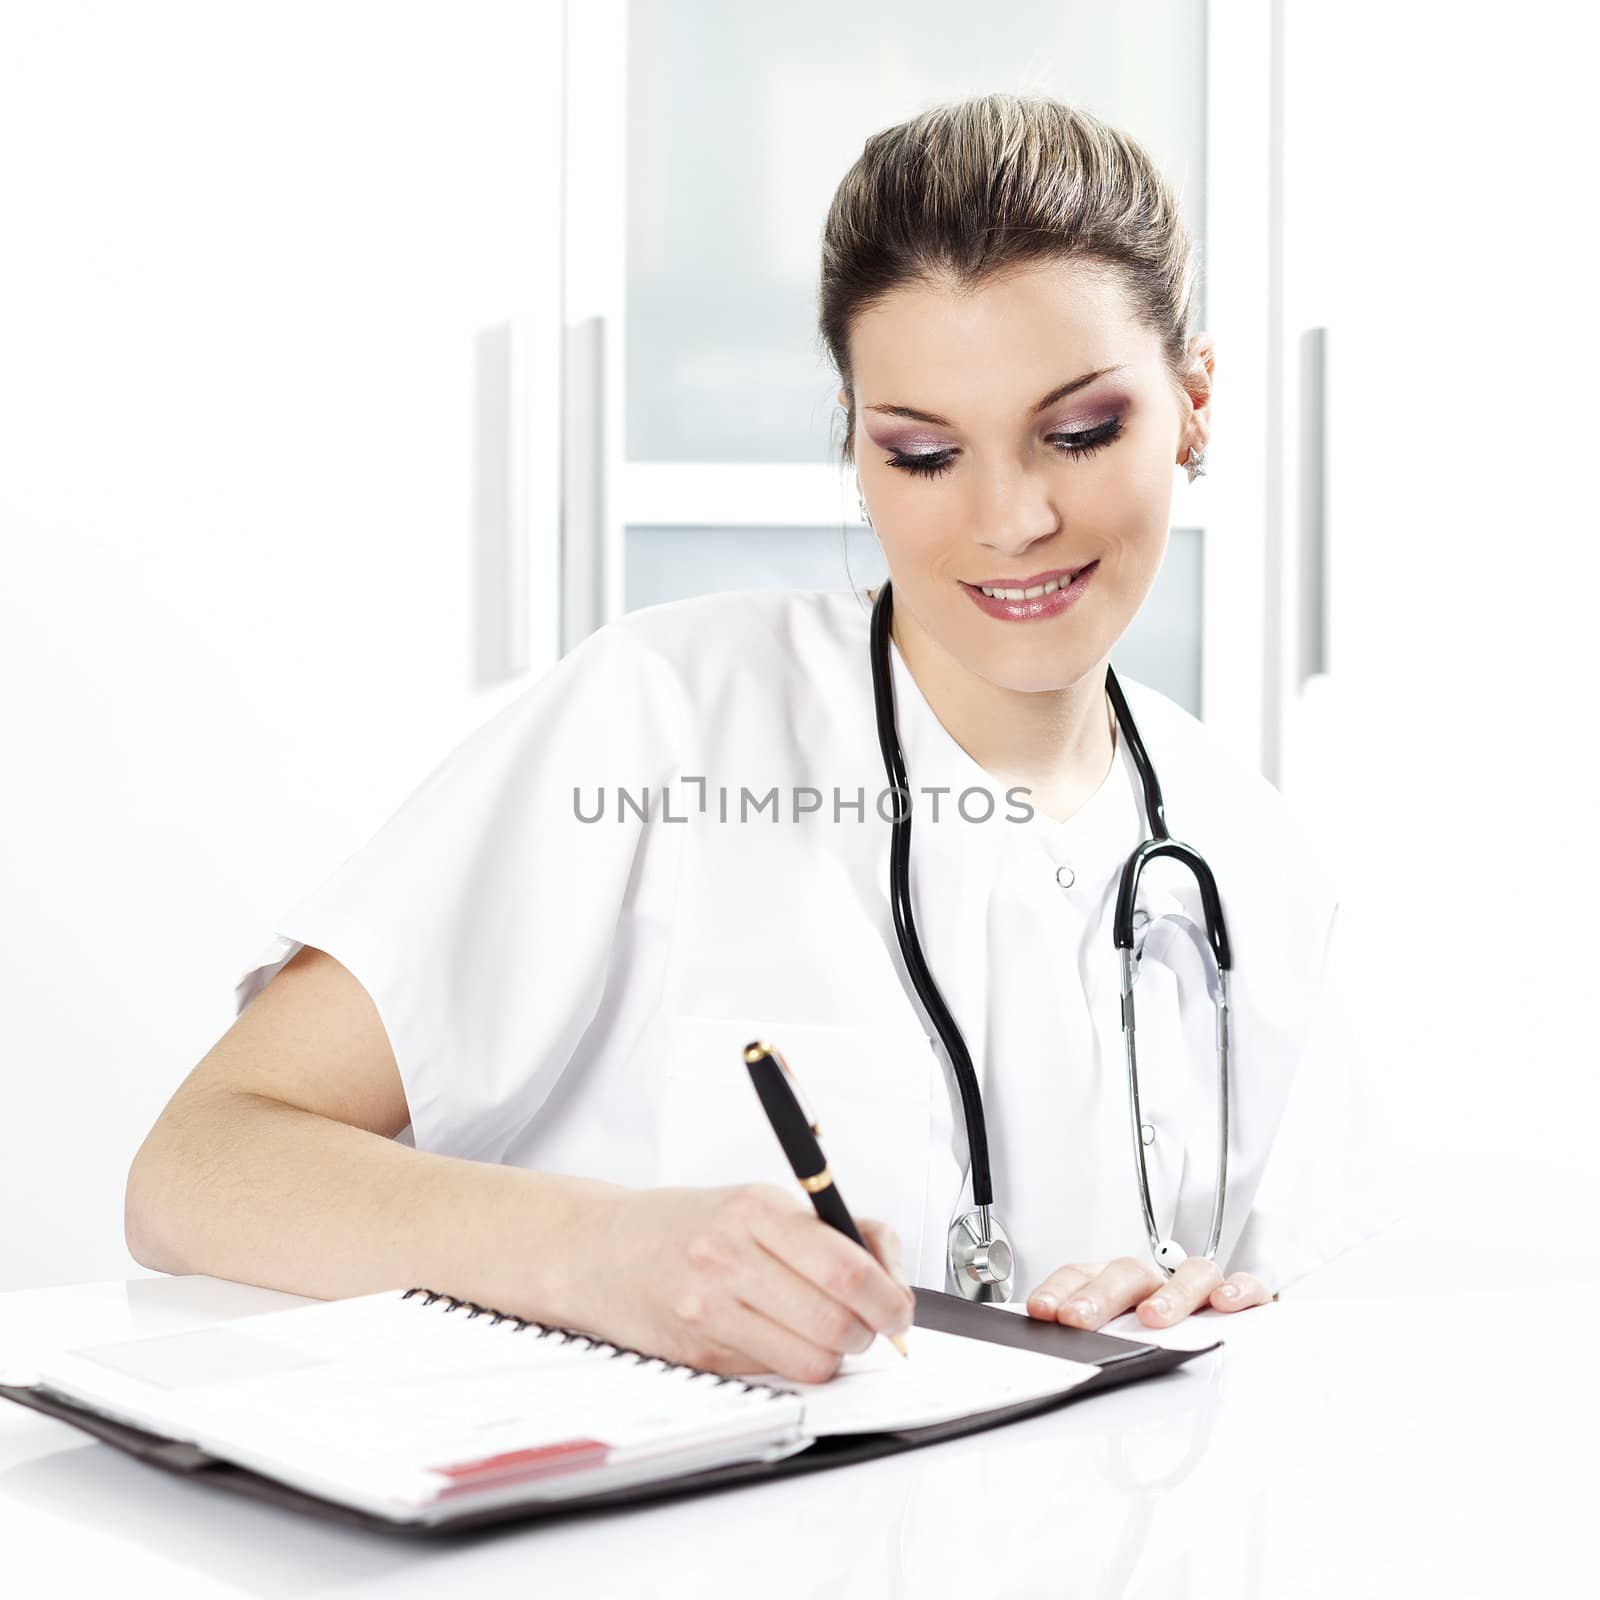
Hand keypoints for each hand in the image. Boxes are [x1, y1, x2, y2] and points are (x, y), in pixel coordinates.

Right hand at [579, 1182, 915, 1383]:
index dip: (889, 1296)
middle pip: (835, 1319)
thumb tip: (892, 1271)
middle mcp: (731, 1257)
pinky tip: (780, 1337)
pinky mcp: (699, 1354)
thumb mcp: (758, 1203)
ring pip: (811, 1359)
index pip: (846, 1266)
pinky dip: (793, 1363)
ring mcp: (710, 1309)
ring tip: (827, 1332)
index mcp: (756, 1210)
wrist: (600, 1250)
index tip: (899, 1306)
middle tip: (871, 1324)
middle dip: (869, 1332)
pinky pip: (774, 1373)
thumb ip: (830, 1229)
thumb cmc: (686, 1225)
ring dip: (836, 1354)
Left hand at [1024, 1254, 1273, 1330]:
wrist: (1229, 1328)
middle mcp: (1158, 1282)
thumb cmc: (1162, 1337)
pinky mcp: (1246, 1299)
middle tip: (1078, 1318)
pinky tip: (1223, 1303)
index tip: (1042, 1311)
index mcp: (1119, 1286)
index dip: (1061, 1289)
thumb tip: (1051, 1346)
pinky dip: (1238, 1289)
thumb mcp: (1118, 1338)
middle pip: (1129, 1273)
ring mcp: (1201, 1288)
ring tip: (1152, 1317)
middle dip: (1100, 1295)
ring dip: (1169, 1294)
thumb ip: (1091, 1338)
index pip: (1084, 1275)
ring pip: (1190, 1273)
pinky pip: (1248, 1285)